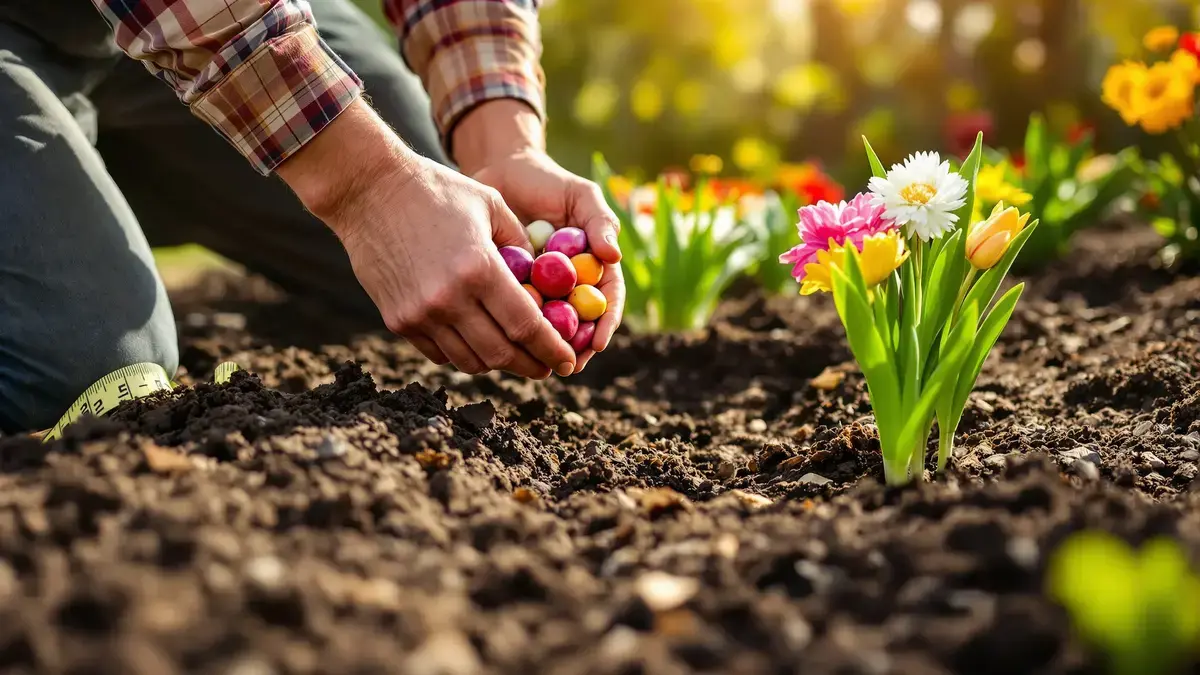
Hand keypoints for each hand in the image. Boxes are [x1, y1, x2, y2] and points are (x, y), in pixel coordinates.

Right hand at [277, 100, 576, 378]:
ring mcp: (420, 314)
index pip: (527, 326)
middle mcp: (450, 299)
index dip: (552, 349)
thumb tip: (546, 281)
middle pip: (501, 353)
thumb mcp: (492, 205)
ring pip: (470, 360)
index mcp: (480, 269)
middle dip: (531, 365)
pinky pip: (440, 353)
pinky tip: (478, 343)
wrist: (369, 190)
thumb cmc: (438, 190)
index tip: (568, 360)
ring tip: (515, 356)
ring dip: (498, 363)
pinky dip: (464, 354)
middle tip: (547, 367)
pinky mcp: (398, 320)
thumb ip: (522, 245)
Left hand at [454, 101, 625, 373]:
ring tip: (537, 362)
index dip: (603, 325)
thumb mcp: (580, 195)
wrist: (500, 171)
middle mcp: (567, 284)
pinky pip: (510, 313)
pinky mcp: (506, 288)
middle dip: (574, 348)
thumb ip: (600, 221)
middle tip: (567, 364)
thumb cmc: (548, 181)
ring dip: (542, 346)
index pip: (606, 302)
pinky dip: (509, 327)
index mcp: (592, 267)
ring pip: (543, 326)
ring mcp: (537, 289)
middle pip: (577, 324)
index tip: (595, 342)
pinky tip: (502, 340)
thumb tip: (614, 255)